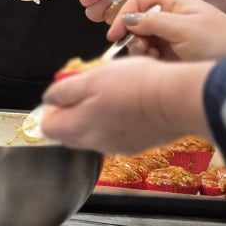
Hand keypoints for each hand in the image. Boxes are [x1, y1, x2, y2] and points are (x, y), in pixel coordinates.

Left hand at [38, 56, 171, 153]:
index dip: (51, 107)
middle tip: (88, 87)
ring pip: (94, 132)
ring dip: (96, 113)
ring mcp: (116, 146)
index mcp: (77, 127)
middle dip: (73, 110)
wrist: (177, 100)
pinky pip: (117, 133)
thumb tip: (49, 98)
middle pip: (70, 131)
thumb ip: (64, 91)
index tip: (63, 91)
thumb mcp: (92, 79)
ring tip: (112, 91)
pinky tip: (130, 102)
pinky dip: (117, 119)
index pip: (47, 126)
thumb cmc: (137, 86)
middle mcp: (94, 143)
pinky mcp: (136, 144)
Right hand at [112, 0, 225, 62]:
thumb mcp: (184, 28)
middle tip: (139, 47)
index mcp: (176, 2)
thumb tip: (127, 21)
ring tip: (150, 57)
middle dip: (131, 34)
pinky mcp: (172, 57)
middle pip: (137, 22)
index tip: (115, 33)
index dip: (125, 15)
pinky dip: (147, 60)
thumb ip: (153, 23)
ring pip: (141, 41)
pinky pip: (149, 56)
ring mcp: (171, 38)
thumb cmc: (220, 41)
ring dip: (139, 49)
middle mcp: (171, 18)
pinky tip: (155, 64)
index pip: (140, 1)